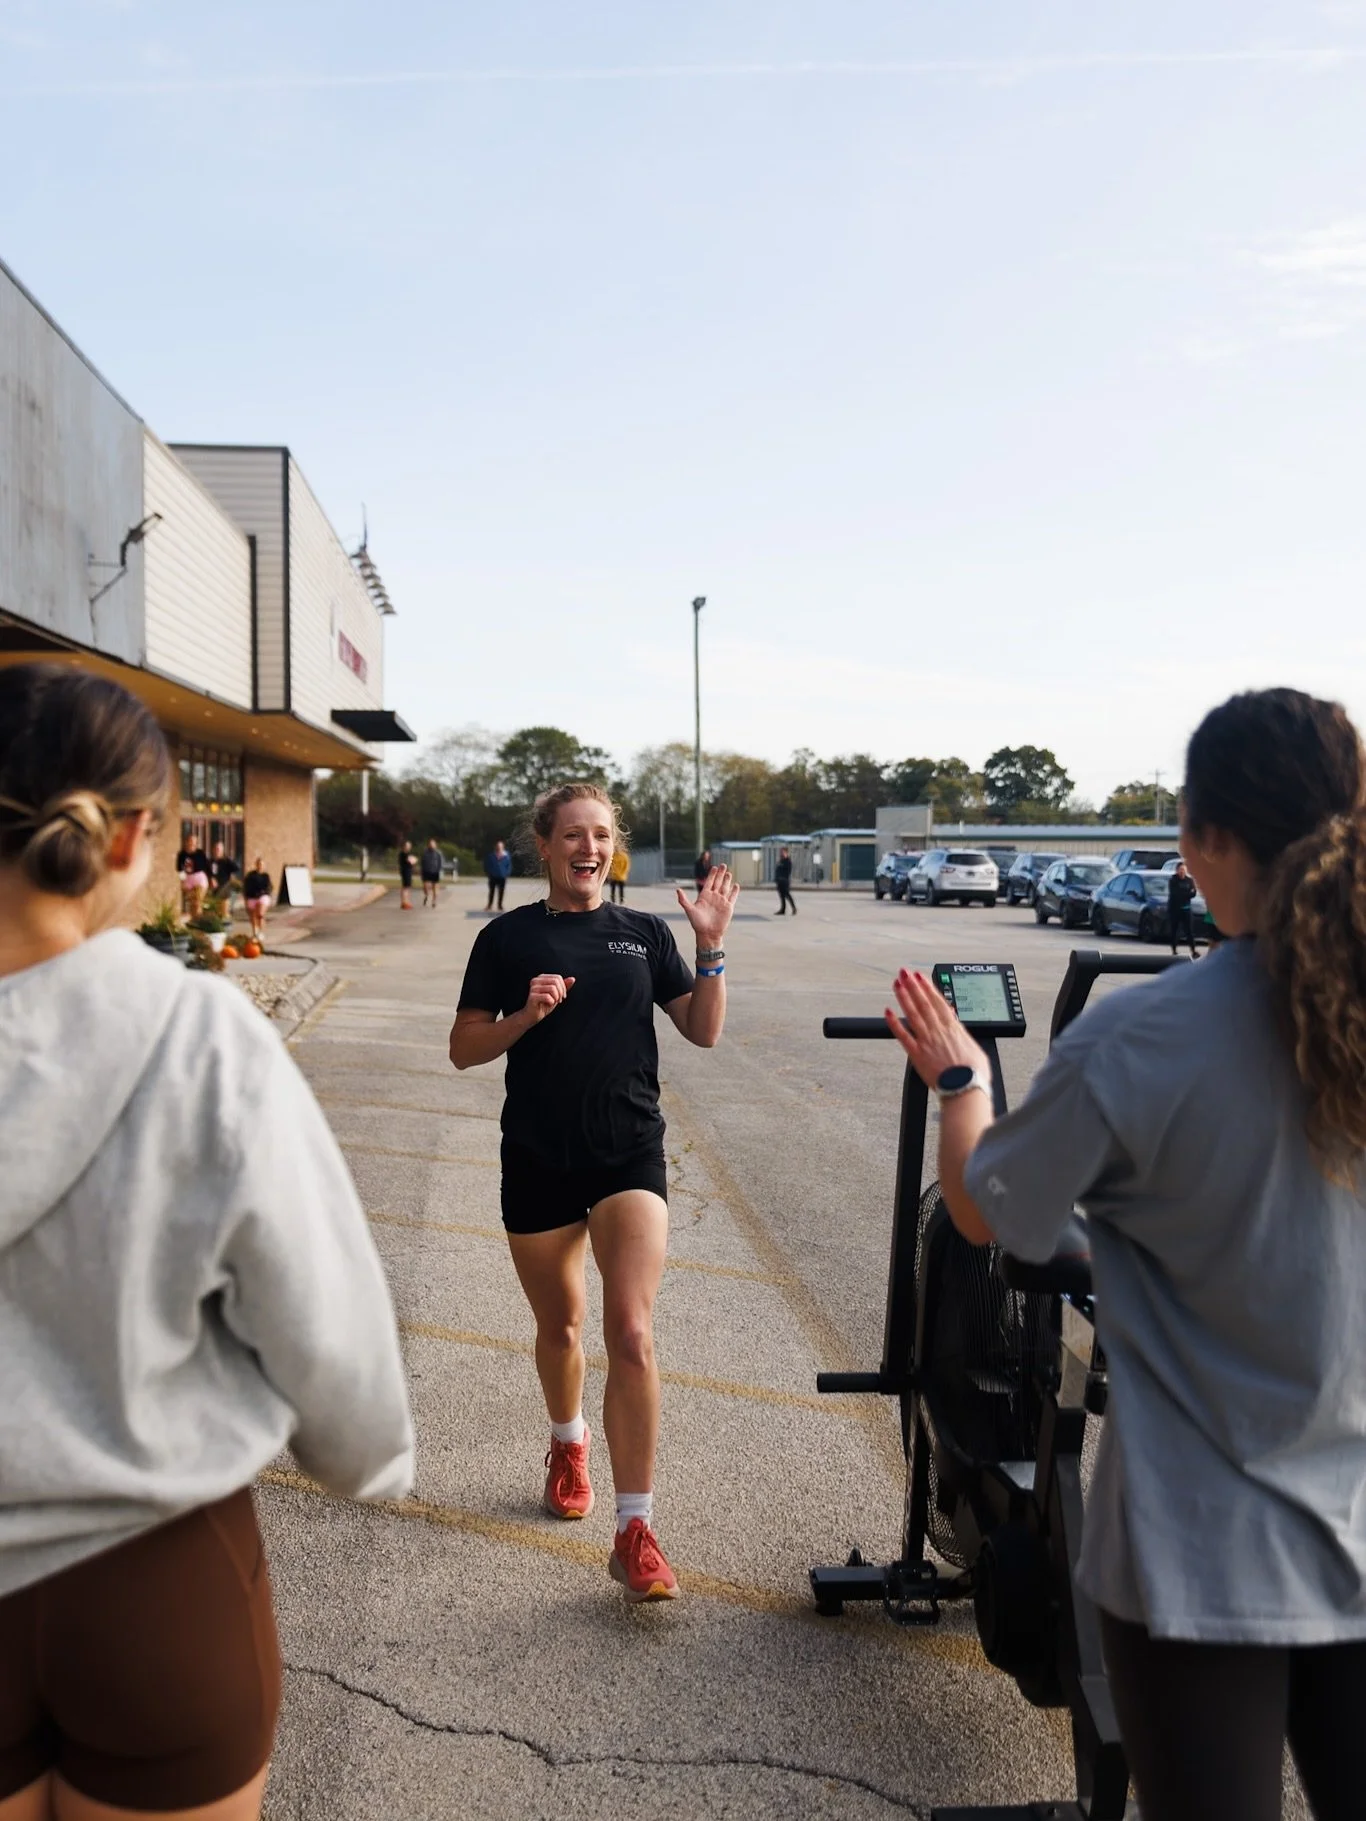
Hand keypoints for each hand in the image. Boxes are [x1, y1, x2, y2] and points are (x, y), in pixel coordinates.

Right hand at [521, 973, 573, 1026]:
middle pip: (556, 981)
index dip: (563, 987)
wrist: (532, 1016)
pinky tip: (547, 1005)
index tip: (562, 996)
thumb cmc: (544, 1004)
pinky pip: (547, 997)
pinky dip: (551, 1002)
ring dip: (556, 998)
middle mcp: (536, 980)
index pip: (558, 977)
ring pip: (552, 988)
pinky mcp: (532, 996)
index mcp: (541, 978)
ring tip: (553, 1002)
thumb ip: (564, 986)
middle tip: (559, 1000)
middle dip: (561, 992)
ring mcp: (533, 988)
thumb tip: (572, 979)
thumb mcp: (557, 994)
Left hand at [677, 865, 738, 946]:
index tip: (714, 867)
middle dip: (721, 874)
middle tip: (723, 865)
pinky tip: (736, 885)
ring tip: (729, 872)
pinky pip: (732, 897)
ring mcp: (721, 901)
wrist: (707, 934)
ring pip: (725, 888)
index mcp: (704, 896)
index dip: (712, 875)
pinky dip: (734, 891)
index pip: (709, 882)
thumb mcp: (689, 910)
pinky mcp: (728, 907)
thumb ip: (683, 900)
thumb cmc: (697, 923)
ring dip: (727, 880)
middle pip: (718, 882)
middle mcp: (714, 897)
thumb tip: (677, 890)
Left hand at [884, 968, 990, 1091]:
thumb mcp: (975, 1049)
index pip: (938, 1001)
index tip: (920, 976)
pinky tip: (887, 1011)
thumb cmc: (974, 1074)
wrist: (966, 1088)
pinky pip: (903, 1035)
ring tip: (897, 983)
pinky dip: (894, 1022)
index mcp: (954, 1028)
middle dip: (913, 986)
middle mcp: (938, 1031)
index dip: (927, 987)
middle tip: (904, 972)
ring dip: (903, 997)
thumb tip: (960, 1031)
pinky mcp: (917, 1054)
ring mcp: (926, 1041)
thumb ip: (964, 1037)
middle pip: (923, 1003)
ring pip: (912, 1013)